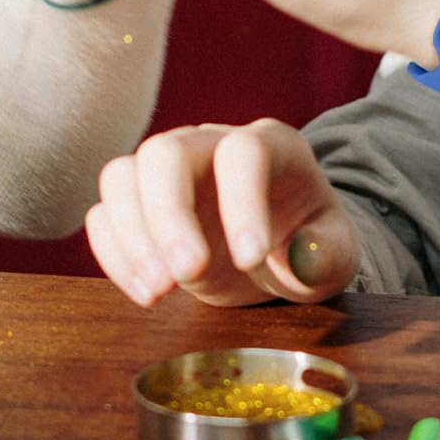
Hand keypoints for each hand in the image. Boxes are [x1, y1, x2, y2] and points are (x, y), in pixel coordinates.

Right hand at [85, 119, 361, 307]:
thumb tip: (306, 258)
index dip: (242, 202)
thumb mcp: (335, 253)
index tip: (250, 259)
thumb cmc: (310, 242)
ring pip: (122, 176)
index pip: (244, 151)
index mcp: (273, 145)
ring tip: (160, 293)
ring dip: (133, 237)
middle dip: (169, 216)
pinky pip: (104, 215)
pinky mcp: (138, 204)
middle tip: (188, 276)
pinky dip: (116, 256)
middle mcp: (212, 145)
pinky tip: (148, 293)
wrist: (279, 251)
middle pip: (166, 153)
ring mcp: (170, 171)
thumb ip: (327, 255)